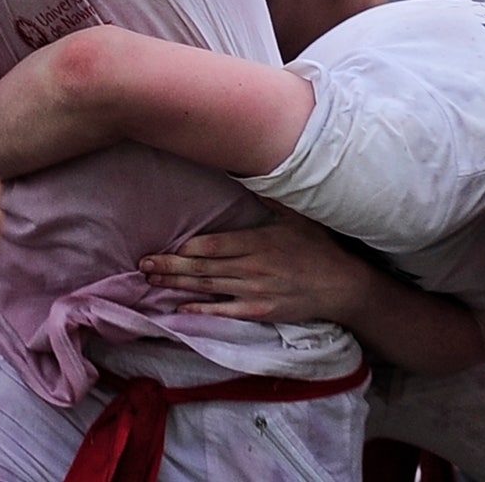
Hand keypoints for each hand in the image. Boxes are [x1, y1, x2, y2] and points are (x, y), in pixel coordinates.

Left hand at [139, 204, 375, 324]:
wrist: (342, 287)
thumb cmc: (318, 248)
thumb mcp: (297, 216)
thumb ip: (270, 197)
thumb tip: (248, 173)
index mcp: (258, 242)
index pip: (214, 246)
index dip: (186, 249)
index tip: (162, 246)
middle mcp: (252, 268)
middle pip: (203, 268)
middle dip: (170, 266)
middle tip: (142, 265)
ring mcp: (255, 292)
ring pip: (208, 288)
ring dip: (177, 285)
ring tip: (150, 281)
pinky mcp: (260, 311)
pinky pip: (224, 311)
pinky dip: (201, 310)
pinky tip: (179, 309)